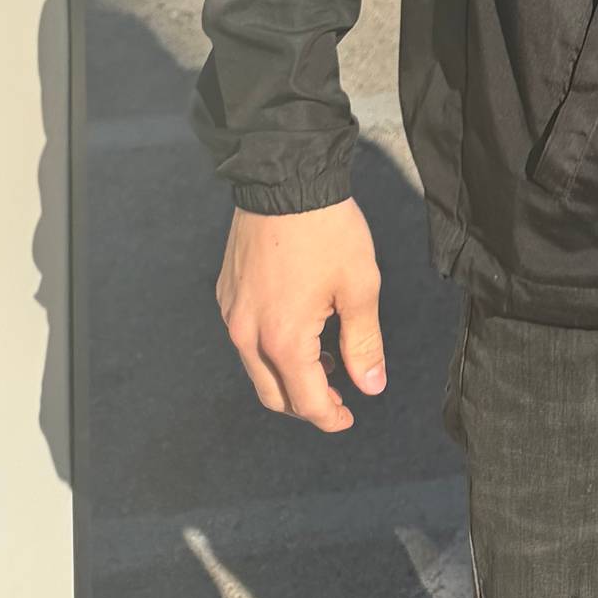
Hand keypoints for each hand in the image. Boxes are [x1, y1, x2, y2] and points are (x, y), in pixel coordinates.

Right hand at [216, 200, 385, 431]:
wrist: (285, 180)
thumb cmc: (328, 232)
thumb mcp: (359, 286)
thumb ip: (363, 342)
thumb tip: (371, 386)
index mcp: (284, 340)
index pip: (305, 401)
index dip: (329, 417)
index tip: (348, 418)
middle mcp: (248, 335)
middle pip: (273, 394)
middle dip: (305, 404)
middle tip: (337, 398)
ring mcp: (232, 314)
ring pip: (256, 368)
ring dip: (287, 376)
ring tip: (324, 361)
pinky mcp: (226, 293)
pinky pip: (245, 338)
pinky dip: (270, 349)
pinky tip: (298, 328)